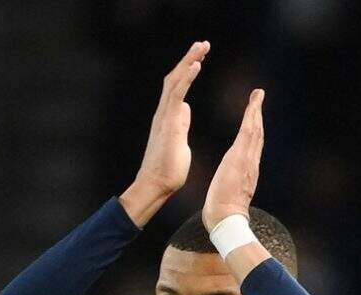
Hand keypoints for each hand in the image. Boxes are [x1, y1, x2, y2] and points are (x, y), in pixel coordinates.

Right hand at [134, 40, 208, 197]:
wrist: (157, 184)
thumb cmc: (169, 168)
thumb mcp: (180, 139)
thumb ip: (181, 123)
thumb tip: (185, 110)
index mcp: (169, 116)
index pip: (178, 86)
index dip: (189, 69)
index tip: (201, 57)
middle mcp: (164, 112)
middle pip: (175, 77)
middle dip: (189, 59)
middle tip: (203, 43)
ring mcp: (165, 116)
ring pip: (175, 81)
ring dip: (189, 61)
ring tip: (201, 47)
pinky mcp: (169, 123)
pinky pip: (177, 94)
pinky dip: (187, 78)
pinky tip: (196, 65)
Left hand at [202, 88, 264, 231]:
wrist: (226, 219)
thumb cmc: (222, 211)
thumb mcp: (227, 194)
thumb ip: (229, 186)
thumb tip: (227, 185)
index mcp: (246, 171)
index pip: (251, 146)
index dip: (253, 130)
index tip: (253, 117)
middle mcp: (251, 163)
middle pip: (257, 134)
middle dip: (258, 115)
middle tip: (259, 97)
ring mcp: (248, 159)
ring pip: (255, 130)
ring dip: (256, 111)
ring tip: (257, 95)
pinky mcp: (240, 157)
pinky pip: (248, 132)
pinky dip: (251, 117)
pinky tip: (253, 105)